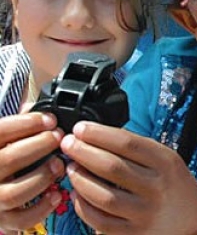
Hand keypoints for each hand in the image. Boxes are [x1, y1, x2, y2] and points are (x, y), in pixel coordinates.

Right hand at [0, 112, 64, 231]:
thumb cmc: (7, 154)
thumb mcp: (7, 136)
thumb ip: (21, 122)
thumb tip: (41, 106)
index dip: (26, 123)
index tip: (50, 119)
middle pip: (7, 159)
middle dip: (39, 146)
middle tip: (59, 138)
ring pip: (13, 193)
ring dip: (41, 177)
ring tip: (59, 164)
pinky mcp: (4, 220)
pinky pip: (21, 220)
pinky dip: (41, 208)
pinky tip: (57, 194)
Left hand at [61, 122, 196, 234]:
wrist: (191, 221)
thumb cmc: (173, 184)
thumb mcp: (166, 159)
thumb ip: (138, 149)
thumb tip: (97, 136)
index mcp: (166, 163)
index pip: (127, 143)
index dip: (99, 134)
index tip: (80, 129)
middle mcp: (157, 187)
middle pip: (112, 167)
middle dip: (83, 152)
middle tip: (68, 144)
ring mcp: (145, 213)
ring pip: (102, 196)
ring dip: (80, 179)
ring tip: (71, 168)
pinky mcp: (134, 234)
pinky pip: (100, 221)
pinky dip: (84, 206)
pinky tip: (78, 193)